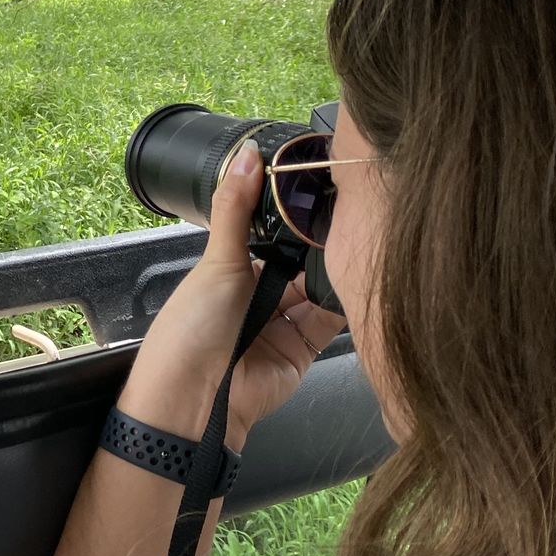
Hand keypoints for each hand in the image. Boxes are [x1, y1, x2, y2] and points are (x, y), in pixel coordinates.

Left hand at [118, 140, 347, 447]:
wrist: (195, 399)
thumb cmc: (192, 328)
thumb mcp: (215, 261)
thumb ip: (236, 210)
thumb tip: (247, 155)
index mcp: (235, 268)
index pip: (275, 233)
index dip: (298, 214)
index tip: (328, 186)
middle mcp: (262, 292)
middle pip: (303, 261)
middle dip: (323, 243)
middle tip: (356, 212)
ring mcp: (286, 321)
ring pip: (322, 286)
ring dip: (337, 270)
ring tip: (362, 240)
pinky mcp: (306, 347)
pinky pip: (333, 319)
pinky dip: (346, 302)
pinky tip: (361, 277)